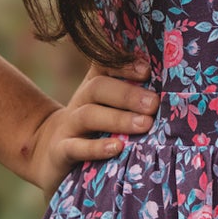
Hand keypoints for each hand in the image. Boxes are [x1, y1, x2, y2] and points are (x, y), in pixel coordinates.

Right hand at [22, 52, 161, 193]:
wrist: (49, 154)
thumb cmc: (94, 130)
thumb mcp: (109, 109)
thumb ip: (132, 97)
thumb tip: (167, 88)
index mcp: (94, 86)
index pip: (105, 65)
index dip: (124, 64)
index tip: (147, 70)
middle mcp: (81, 101)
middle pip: (98, 87)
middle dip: (128, 94)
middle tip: (154, 104)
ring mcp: (69, 126)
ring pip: (89, 115)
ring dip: (119, 119)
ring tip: (144, 125)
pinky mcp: (61, 151)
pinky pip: (76, 147)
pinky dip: (96, 148)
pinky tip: (117, 148)